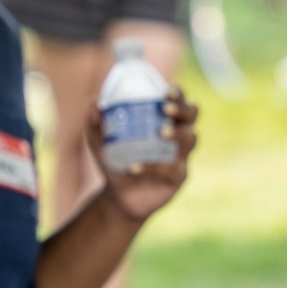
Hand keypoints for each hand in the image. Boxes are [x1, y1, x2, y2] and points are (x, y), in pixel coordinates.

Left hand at [86, 87, 199, 221]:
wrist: (117, 196)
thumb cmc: (113, 161)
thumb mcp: (99, 142)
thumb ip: (94, 123)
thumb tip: (94, 101)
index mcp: (162, 120)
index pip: (177, 100)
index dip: (178, 93)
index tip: (166, 90)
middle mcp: (176, 135)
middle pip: (192, 114)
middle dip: (183, 108)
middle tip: (165, 108)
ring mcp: (180, 156)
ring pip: (191, 138)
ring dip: (177, 133)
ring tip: (160, 133)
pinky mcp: (178, 177)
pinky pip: (172, 169)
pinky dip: (153, 166)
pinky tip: (134, 167)